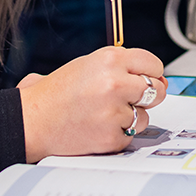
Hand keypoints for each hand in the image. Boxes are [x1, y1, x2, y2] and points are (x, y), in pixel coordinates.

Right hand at [17, 46, 166, 162]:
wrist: (34, 119)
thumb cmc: (57, 92)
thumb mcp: (88, 65)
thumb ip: (122, 68)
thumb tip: (161, 81)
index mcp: (109, 58)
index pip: (153, 63)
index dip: (149, 73)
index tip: (143, 78)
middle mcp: (115, 82)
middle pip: (156, 89)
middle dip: (145, 95)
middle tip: (125, 97)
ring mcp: (115, 111)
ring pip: (145, 116)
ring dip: (130, 117)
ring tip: (103, 113)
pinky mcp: (113, 136)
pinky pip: (131, 135)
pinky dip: (118, 134)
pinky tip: (98, 126)